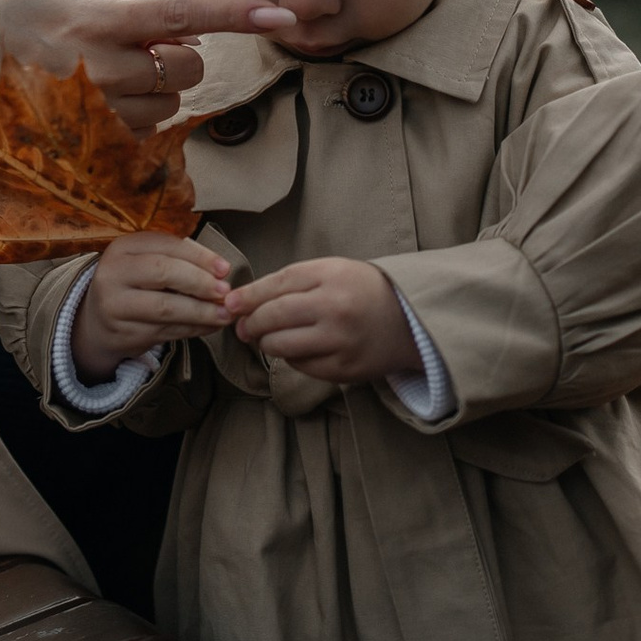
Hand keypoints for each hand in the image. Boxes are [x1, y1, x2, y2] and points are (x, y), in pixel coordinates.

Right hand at [0, 0, 295, 149]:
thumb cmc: (9, 21)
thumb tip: (173, 19)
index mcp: (98, 20)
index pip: (181, 17)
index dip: (235, 17)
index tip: (281, 17)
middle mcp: (103, 69)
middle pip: (187, 70)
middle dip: (179, 60)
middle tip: (140, 50)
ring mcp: (97, 113)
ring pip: (169, 106)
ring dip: (154, 91)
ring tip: (104, 75)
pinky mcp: (91, 145)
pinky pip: (142, 133)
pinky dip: (134, 116)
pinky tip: (97, 101)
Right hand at [72, 233, 232, 381]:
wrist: (97, 323)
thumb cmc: (133, 285)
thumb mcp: (146, 262)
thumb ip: (180, 259)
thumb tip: (221, 271)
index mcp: (122, 248)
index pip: (165, 245)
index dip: (199, 256)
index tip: (225, 269)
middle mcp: (113, 273)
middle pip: (163, 273)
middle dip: (200, 282)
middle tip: (226, 292)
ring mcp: (114, 306)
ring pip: (166, 308)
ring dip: (201, 312)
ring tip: (225, 314)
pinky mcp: (123, 334)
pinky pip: (165, 332)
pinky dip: (192, 329)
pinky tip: (209, 326)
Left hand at [223, 257, 419, 384]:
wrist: (410, 320)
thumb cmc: (362, 291)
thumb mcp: (331, 272)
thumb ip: (290, 283)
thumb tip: (242, 304)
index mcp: (331, 276)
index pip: (276, 285)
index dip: (247, 297)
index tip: (230, 304)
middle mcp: (335, 308)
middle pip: (272, 317)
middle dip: (251, 324)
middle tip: (245, 327)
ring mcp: (340, 341)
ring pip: (280, 346)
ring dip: (266, 343)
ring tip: (269, 338)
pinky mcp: (344, 369)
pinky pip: (300, 365)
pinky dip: (291, 357)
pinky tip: (299, 348)